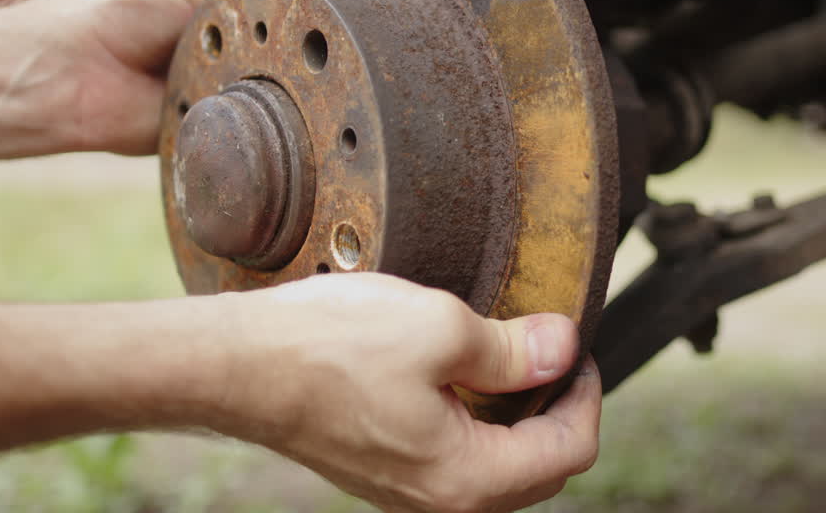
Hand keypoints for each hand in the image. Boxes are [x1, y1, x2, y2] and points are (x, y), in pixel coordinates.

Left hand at [22, 0, 248, 154]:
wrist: (65, 72)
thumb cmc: (102, 12)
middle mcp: (207, 33)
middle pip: (264, 27)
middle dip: (270, 25)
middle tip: (267, 23)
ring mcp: (208, 74)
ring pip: (260, 70)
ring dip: (253, 64)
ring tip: (232, 55)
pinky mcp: (204, 114)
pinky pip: (240, 110)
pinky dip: (238, 101)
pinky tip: (228, 87)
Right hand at [213, 273, 601, 512]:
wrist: (237, 366)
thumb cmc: (328, 348)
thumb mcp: (441, 330)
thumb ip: (516, 348)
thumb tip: (564, 345)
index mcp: (466, 479)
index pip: (569, 452)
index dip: (588, 394)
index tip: (579, 347)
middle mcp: (441, 501)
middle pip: (539, 469)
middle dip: (559, 411)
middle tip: (556, 353)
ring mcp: (409, 492)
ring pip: (497, 467)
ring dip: (519, 418)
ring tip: (516, 360)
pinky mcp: (384, 472)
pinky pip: (457, 459)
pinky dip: (479, 422)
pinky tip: (465, 376)